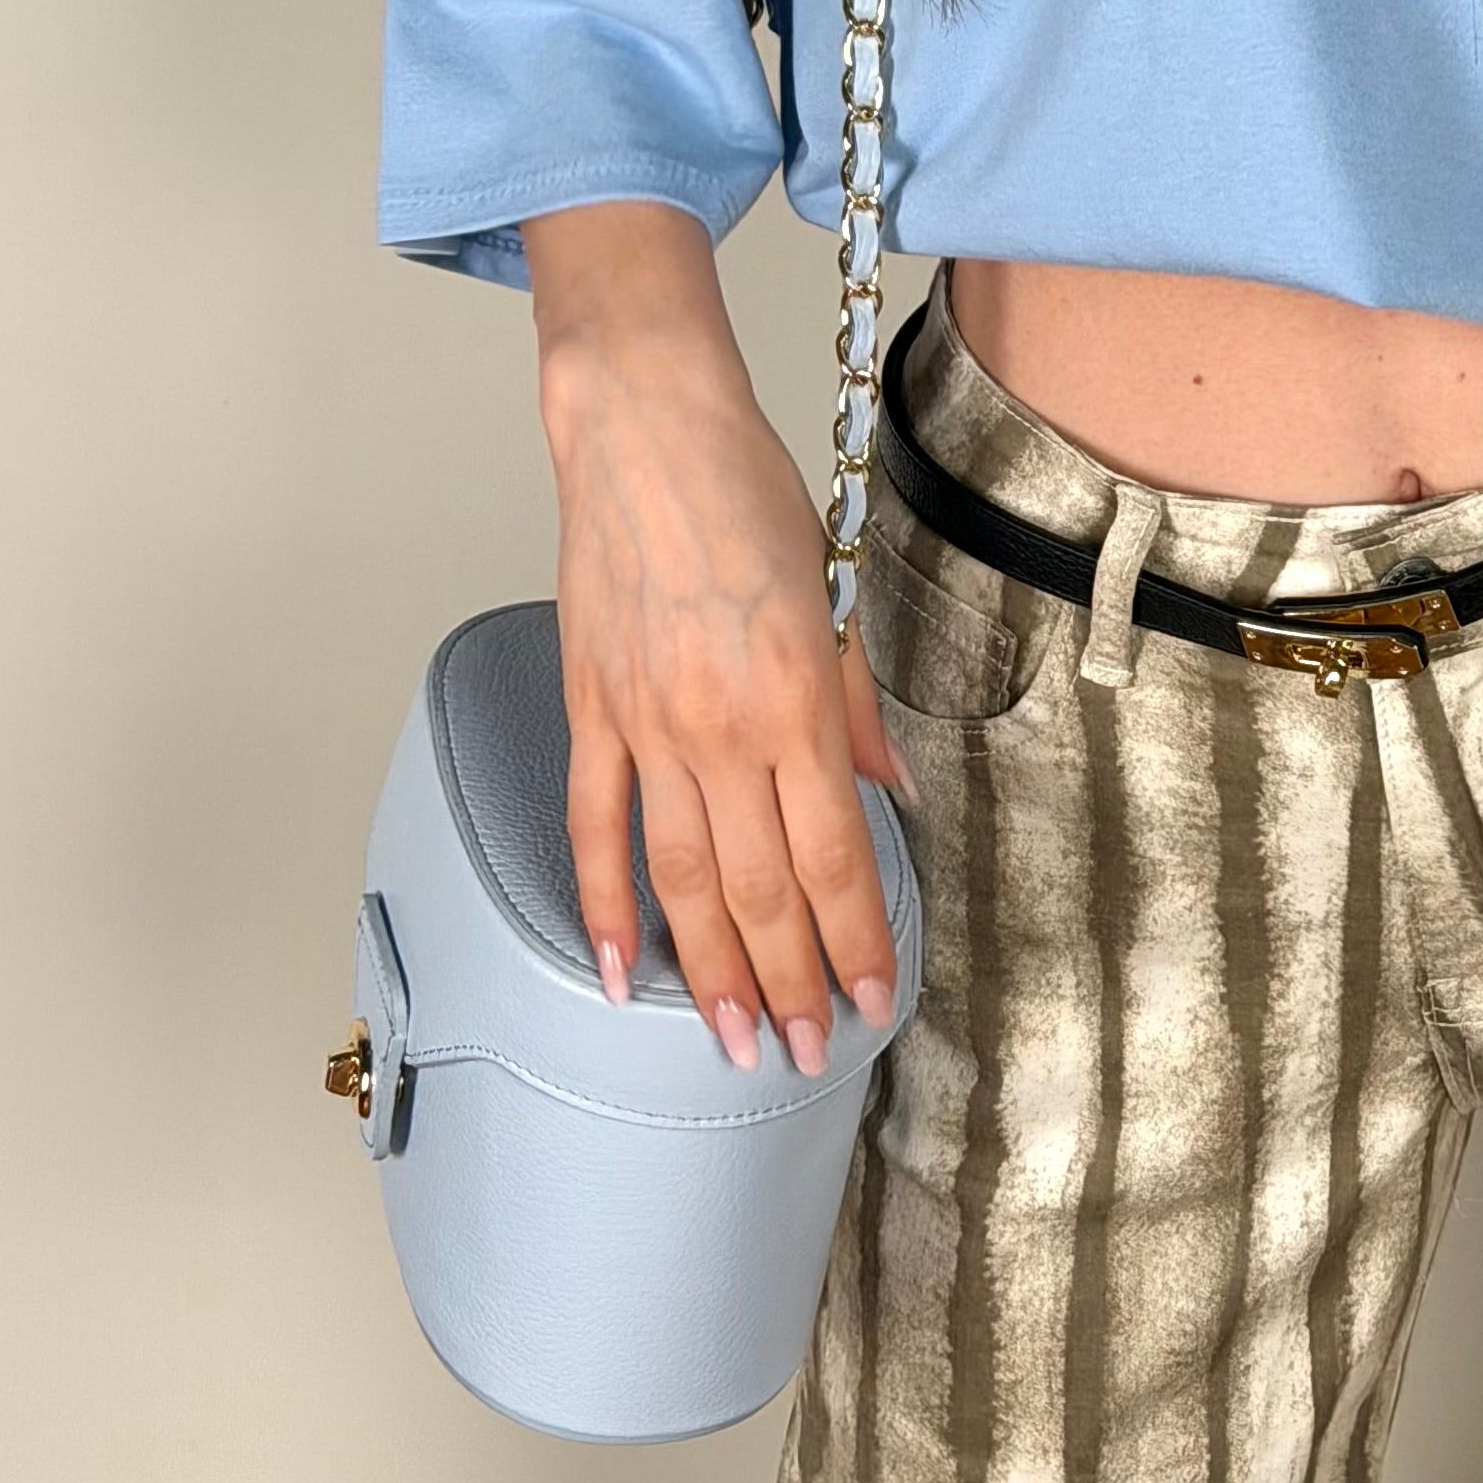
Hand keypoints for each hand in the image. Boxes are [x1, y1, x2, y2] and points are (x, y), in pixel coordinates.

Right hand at [525, 203, 915, 1070]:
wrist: (645, 428)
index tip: (873, 997)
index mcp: (794, 697)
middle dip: (788, 982)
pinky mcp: (591, 711)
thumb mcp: (834, 588)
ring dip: (708, 972)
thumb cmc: (748, 490)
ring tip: (731, 1042)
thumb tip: (891, 791)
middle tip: (806, 1054)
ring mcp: (646, 726)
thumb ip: (855, 703)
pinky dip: (602, 908)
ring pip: (680, 881)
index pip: (835, 853)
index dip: (855, 938)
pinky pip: (595, 829)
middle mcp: (720, 726)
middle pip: (758, 888)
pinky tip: (618, 974)